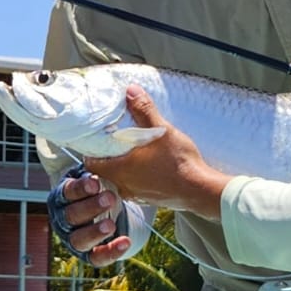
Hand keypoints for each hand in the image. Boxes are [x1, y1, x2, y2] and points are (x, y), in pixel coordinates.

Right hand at [47, 170, 134, 266]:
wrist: (110, 208)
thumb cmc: (102, 185)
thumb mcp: (99, 172)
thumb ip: (102, 164)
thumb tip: (115, 143)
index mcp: (63, 196)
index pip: (66, 192)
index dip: (79, 188)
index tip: (95, 182)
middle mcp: (64, 219)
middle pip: (71, 216)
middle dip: (90, 207)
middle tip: (110, 198)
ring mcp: (74, 238)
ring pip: (78, 240)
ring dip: (94, 232)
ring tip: (111, 225)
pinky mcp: (89, 254)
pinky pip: (96, 257)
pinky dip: (110, 252)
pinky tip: (125, 242)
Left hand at [84, 84, 231, 220]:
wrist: (200, 190)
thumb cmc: (178, 162)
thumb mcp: (161, 131)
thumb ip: (144, 110)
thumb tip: (130, 90)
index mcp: (119, 170)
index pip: (91, 163)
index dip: (91, 151)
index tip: (97, 140)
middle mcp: (123, 185)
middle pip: (105, 171)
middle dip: (109, 157)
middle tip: (117, 143)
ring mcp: (136, 195)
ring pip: (120, 180)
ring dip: (124, 168)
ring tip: (135, 153)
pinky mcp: (149, 200)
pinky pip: (136, 188)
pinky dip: (138, 178)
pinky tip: (152, 167)